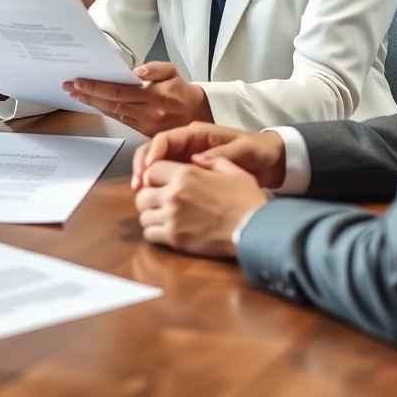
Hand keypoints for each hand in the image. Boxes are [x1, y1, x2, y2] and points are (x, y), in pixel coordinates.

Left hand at [63, 61, 212, 135]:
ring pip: (113, 112)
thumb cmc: (182, 91)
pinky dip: (105, 111)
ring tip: (75, 95)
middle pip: (112, 103)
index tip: (79, 82)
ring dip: (92, 104)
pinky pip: (120, 119)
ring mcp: (145, 124)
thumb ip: (155, 68)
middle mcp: (148, 112)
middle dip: (88, 95)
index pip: (119, 91)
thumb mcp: (172, 72)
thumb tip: (136, 71)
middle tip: (69, 87)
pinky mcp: (143, 132)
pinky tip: (93, 104)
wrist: (199, 115)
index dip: (97, 87)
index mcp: (155, 96)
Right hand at [131, 123, 286, 189]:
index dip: (152, 152)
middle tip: (137, 185)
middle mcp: (187, 145)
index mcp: (196, 134)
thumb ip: (221, 153)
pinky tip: (155, 200)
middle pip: (154, 151)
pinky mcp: (190, 175)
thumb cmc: (257, 150)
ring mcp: (187, 160)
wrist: (272, 161)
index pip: (165, 138)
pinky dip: (158, 187)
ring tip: (140, 194)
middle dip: (142, 166)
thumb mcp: (243, 149)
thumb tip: (197, 160)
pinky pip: (167, 178)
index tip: (146, 169)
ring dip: (146, 178)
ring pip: (157, 165)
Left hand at [135, 157, 267, 257]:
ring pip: (143, 216)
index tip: (158, 182)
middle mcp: (174, 194)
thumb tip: (196, 157)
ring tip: (161, 216)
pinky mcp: (175, 239)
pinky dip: (154, 232)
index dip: (153, 175)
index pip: (151, 170)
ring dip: (150, 215)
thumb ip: (212, 161)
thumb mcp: (233, 170)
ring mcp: (172, 217)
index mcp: (185, 174)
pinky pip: (150, 234)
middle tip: (157, 201)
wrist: (254, 229)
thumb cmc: (247, 200)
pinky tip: (165, 230)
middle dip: (148, 196)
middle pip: (142, 194)